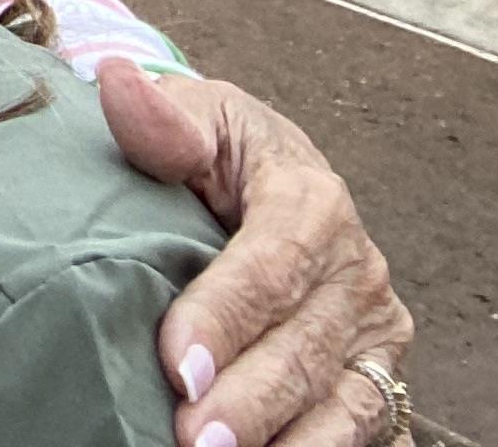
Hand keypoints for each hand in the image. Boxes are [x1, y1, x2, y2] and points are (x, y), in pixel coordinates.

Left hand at [101, 60, 413, 446]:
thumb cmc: (217, 149)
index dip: (226, 316)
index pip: (272, 265)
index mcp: (312, 200)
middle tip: (190, 437)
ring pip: (342, 400)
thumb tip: (120, 85)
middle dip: (248, 400)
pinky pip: (363, 429)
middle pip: (304, 347)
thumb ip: (163, 120)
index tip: (174, 362)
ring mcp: (373, 331)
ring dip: (286, 439)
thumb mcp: (196, 118)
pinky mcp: (377, 376)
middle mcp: (357, 271)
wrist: (265, 175)